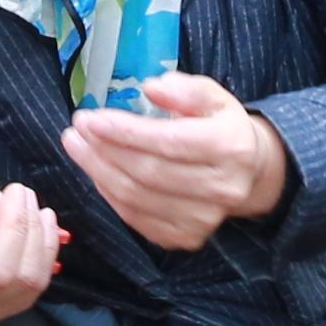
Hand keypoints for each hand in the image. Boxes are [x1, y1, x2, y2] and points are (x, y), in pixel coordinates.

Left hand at [63, 73, 297, 253]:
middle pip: (149, 173)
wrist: (249, 173)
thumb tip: (151, 87)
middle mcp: (222, 188)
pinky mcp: (188, 238)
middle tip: (76, 131)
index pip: (169, 142)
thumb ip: (185, 89)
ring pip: (138, 199)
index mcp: (231, 147)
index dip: (125, 132)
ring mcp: (205, 219)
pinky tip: (97, 172)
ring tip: (77, 147)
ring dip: (99, 172)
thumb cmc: (222, 127)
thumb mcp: (214, 96)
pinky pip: (137, 219)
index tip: (91, 119)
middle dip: (104, 151)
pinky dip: (110, 195)